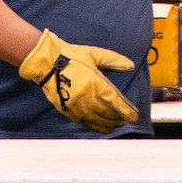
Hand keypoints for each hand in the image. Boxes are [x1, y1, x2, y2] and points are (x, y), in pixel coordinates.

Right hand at [17, 29, 138, 133]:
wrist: (47, 62)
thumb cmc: (72, 56)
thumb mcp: (95, 54)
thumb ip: (114, 61)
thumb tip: (131, 66)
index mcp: (97, 83)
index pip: (116, 102)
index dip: (127, 111)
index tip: (134, 116)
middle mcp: (89, 97)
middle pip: (109, 113)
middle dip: (119, 118)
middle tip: (126, 119)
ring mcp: (78, 105)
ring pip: (98, 120)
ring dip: (110, 124)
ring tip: (117, 124)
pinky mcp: (68, 110)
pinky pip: (86, 122)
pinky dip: (96, 127)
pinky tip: (103, 128)